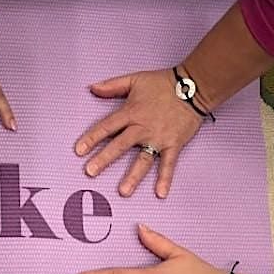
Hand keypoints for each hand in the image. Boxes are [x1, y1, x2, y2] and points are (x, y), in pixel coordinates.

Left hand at [75, 69, 202, 197]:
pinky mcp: (173, 145)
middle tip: (90, 172)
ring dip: (133, 176)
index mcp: (131, 112)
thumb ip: (112, 86)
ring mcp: (158, 138)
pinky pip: (169, 164)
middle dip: (104, 159)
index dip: (92, 138)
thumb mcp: (135, 79)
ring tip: (123, 192)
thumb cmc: (163, 83)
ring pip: (143, 159)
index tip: (79, 151)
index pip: (107, 127)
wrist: (194, 85)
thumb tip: (91, 88)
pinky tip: (161, 194)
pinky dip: (165, 178)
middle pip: (120, 145)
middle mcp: (142, 128)